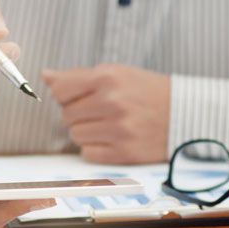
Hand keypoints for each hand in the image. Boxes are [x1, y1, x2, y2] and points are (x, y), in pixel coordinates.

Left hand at [43, 64, 169, 163]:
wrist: (183, 113)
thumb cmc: (147, 91)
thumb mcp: (116, 73)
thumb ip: (79, 76)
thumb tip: (45, 76)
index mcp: (108, 78)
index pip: (60, 91)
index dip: (66, 96)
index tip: (78, 97)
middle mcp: (112, 103)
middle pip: (66, 115)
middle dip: (77, 114)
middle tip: (97, 112)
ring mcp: (119, 129)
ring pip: (75, 136)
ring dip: (85, 132)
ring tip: (105, 125)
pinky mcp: (124, 152)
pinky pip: (88, 154)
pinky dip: (95, 148)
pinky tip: (111, 139)